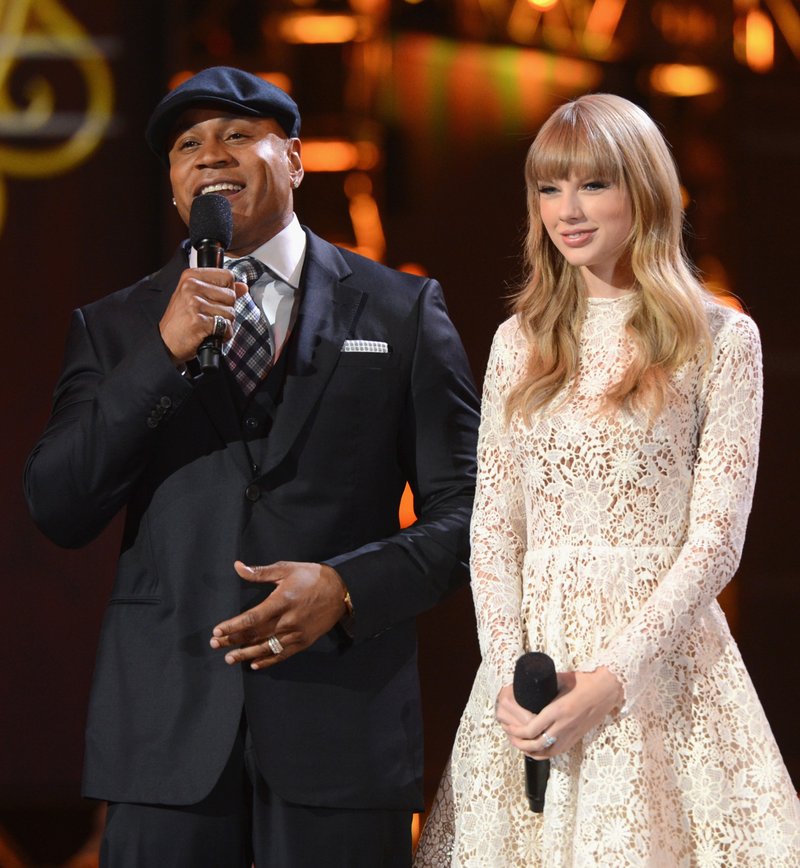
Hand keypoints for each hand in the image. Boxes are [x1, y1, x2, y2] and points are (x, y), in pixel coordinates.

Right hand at [159, 267, 247, 361]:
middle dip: (227, 310)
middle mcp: (191, 287)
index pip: (228, 276)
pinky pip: (226, 326)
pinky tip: (210, 334)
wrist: (166, 342)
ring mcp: (195, 303)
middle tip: (210, 317)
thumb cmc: (181, 321)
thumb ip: (221, 289)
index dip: (228, 291)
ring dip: (225, 323)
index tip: (216, 300)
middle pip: (232, 295)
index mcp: (191, 276)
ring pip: (231, 312)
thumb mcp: (197, 298)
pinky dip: (223, 334)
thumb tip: (243, 286)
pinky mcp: (199, 321)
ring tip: (208, 326)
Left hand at [209, 560, 347, 668]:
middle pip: (255, 635)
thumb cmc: (312, 577)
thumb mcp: (286, 569)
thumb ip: (260, 572)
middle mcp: (287, 621)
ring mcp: (296, 633)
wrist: (341, 591)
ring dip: (246, 654)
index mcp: (281, 601)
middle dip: (233, 641)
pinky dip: (268, 660)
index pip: (251, 619)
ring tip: (229, 659)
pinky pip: (282, 654)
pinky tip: (255, 664)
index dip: (232, 626)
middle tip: (215, 645)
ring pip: (266, 648)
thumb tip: (238, 567)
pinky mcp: (303, 641)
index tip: (217, 631)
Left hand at [496, 667, 622, 758]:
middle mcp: (564, 725)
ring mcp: (571, 734)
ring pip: (547, 753)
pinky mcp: (577, 738)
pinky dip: (544, 753)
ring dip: (530, 751)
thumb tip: (528, 687)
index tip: (508, 726)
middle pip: (536, 744)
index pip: (532, 729)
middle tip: (509, 735)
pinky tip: (535, 749)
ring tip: (519, 744)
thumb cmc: (584, 681)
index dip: (517, 732)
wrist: (607, 690)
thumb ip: (545, 687)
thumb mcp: (561, 680)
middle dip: (519, 743)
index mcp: (558, 710)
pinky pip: (557, 751)